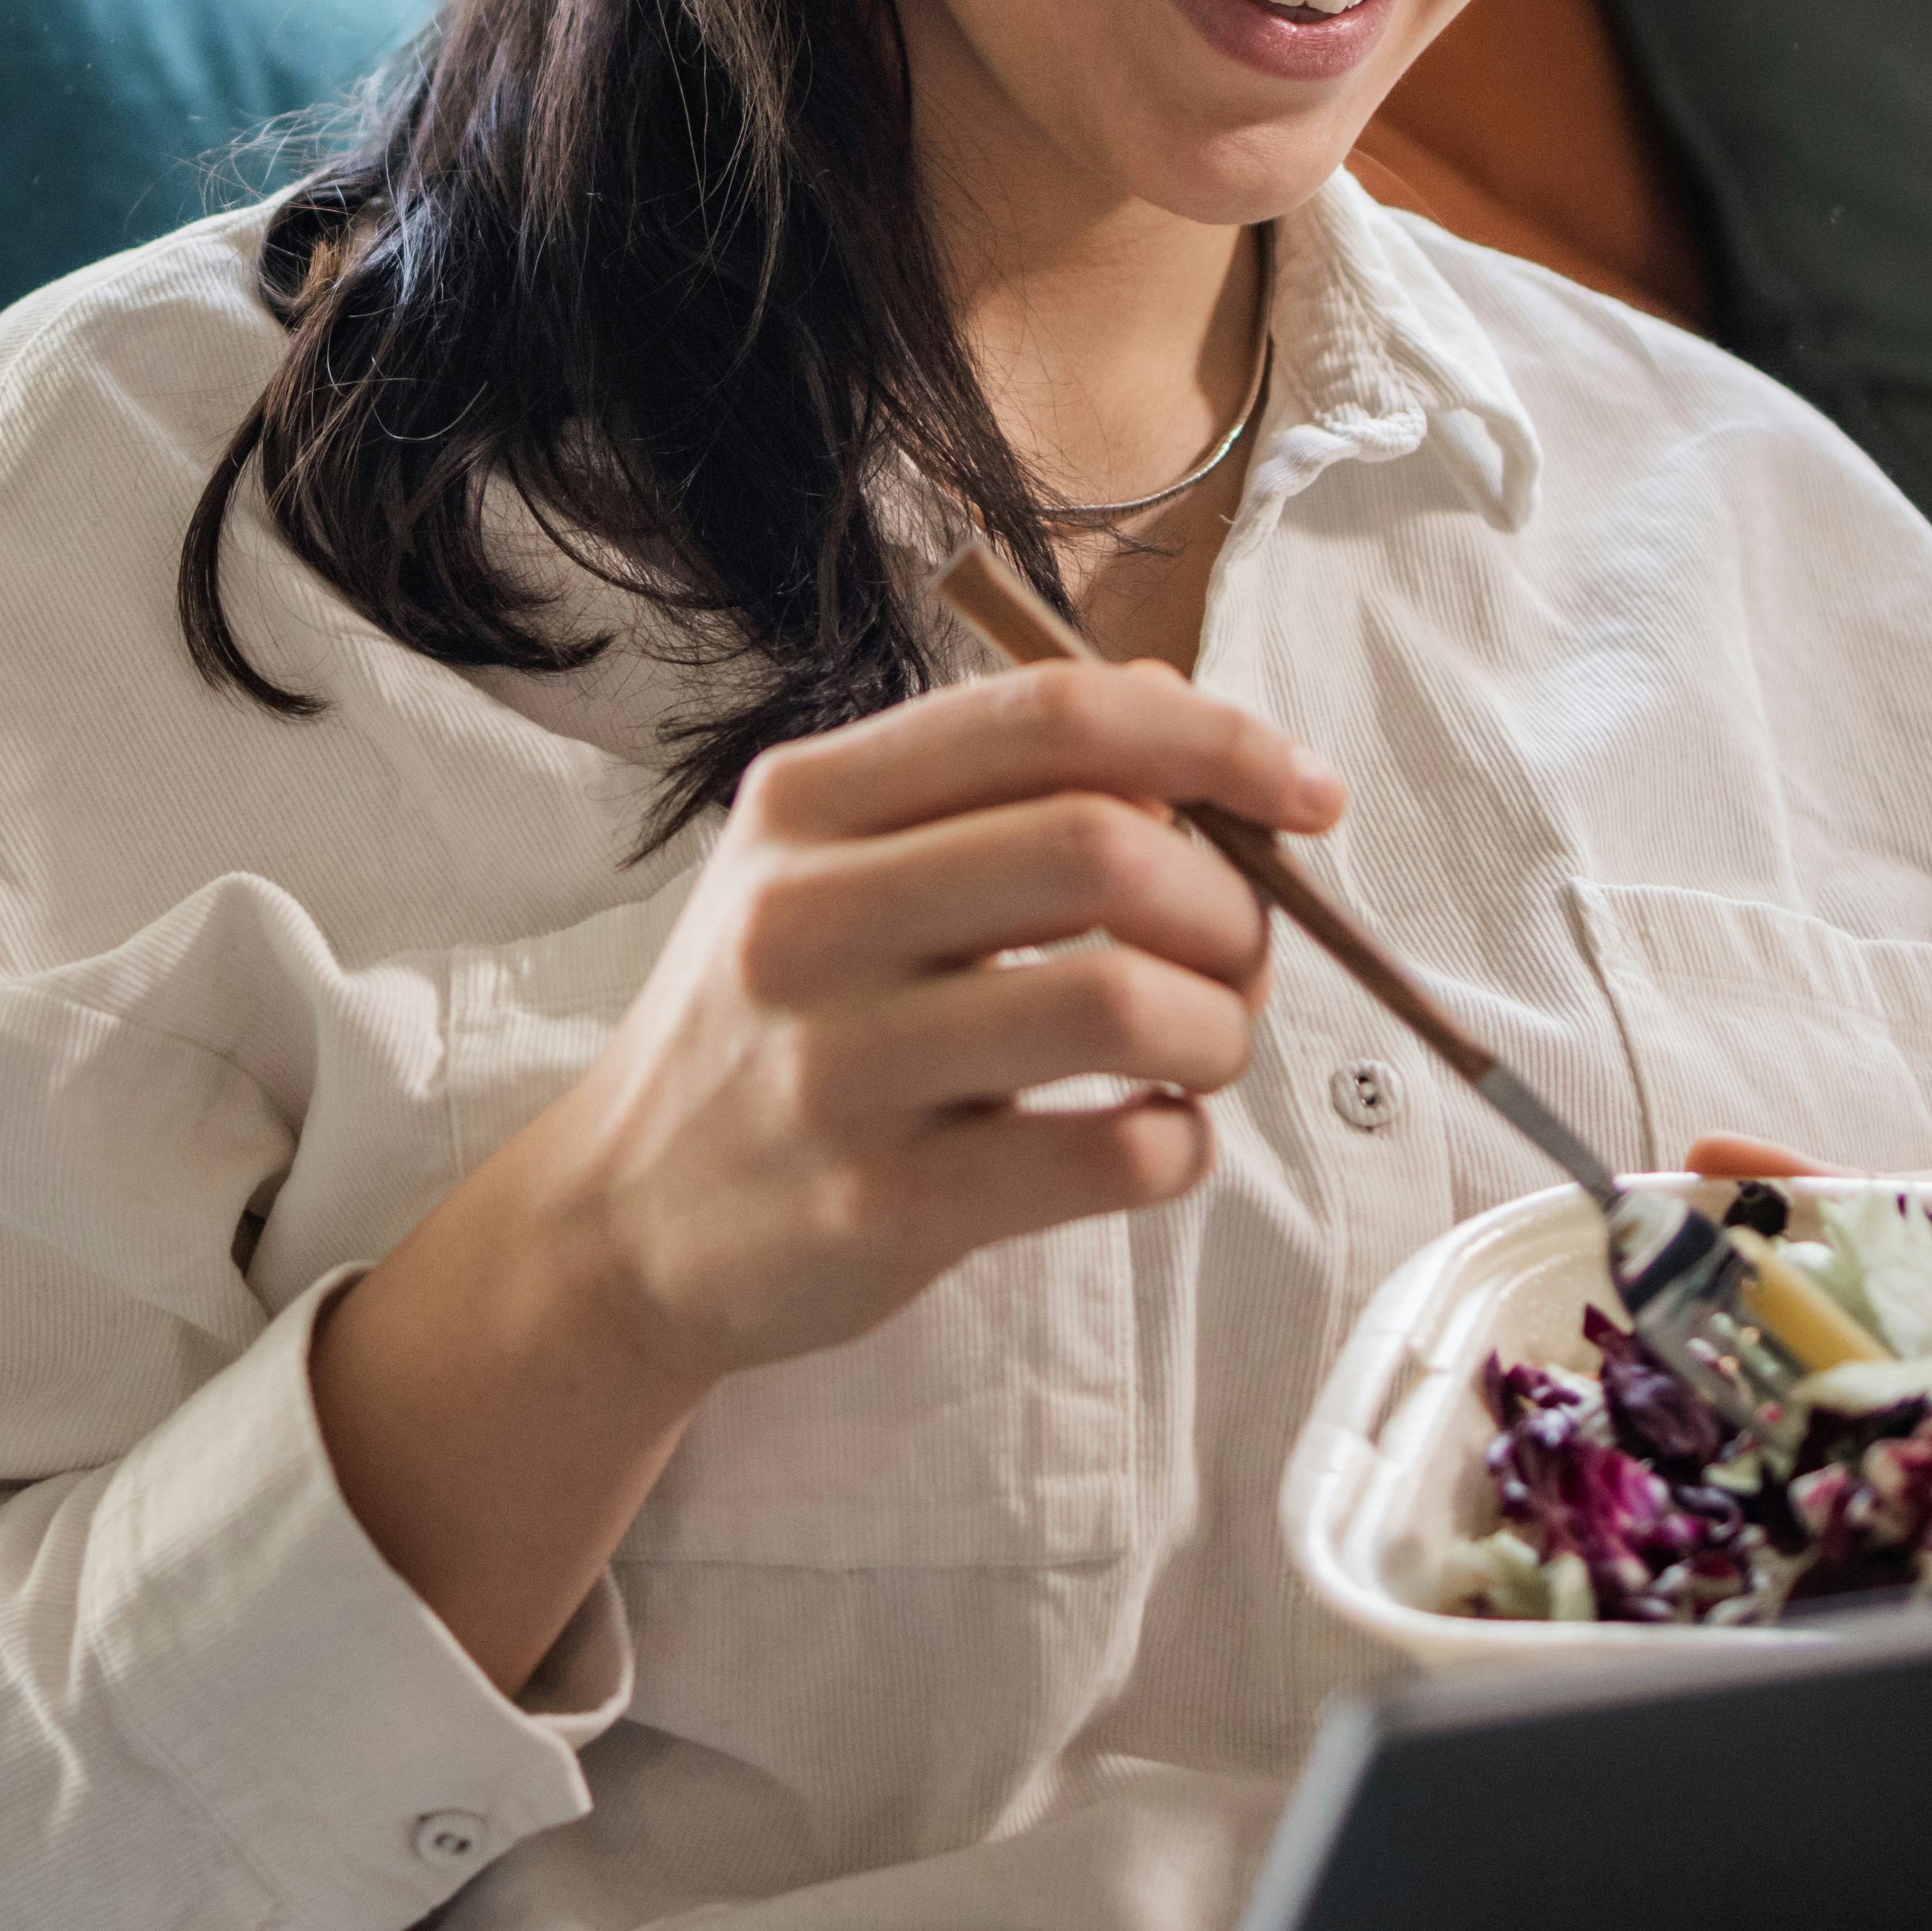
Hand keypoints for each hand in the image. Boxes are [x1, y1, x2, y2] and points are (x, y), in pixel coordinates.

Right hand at [315, 659, 1336, 1685]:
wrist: (621, 1220)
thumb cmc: (767, 1025)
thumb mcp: (825, 866)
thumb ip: (986, 784)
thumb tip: (1176, 710)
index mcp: (808, 804)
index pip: (1050, 717)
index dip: (1215, 740)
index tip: (1309, 795)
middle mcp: (808, 917)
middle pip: (1103, 849)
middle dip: (1229, 903)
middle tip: (1239, 956)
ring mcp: (839, 1067)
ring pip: (1123, 1005)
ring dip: (1217, 1029)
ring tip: (1197, 1053)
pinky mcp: (881, 1205)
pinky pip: (1111, 1158)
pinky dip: (1178, 1146)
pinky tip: (1152, 1138)